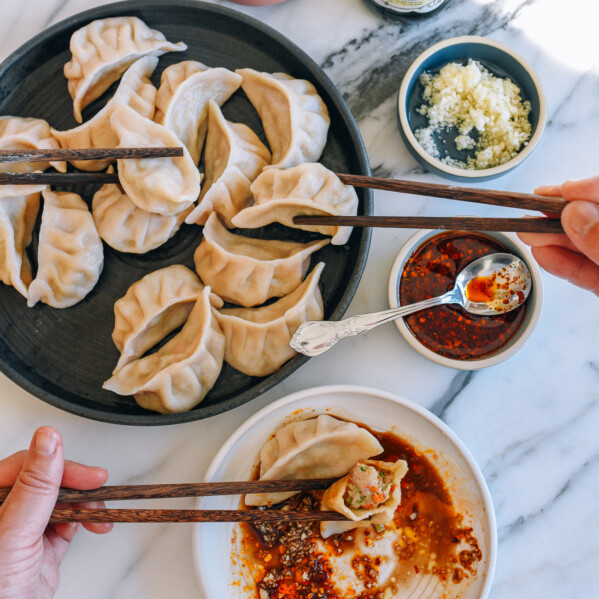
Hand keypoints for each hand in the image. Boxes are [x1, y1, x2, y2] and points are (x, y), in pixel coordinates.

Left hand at [0, 427, 111, 598]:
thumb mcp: (13, 535)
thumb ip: (34, 487)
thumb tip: (48, 440)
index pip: (24, 466)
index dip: (58, 465)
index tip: (86, 473)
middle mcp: (5, 514)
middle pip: (46, 481)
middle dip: (76, 485)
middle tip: (98, 486)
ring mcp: (23, 534)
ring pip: (61, 501)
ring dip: (86, 504)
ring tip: (99, 512)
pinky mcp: (41, 551)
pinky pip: (68, 524)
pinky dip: (85, 521)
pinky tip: (93, 523)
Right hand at [518, 177, 598, 294]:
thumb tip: (576, 213)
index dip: (588, 189)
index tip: (562, 189)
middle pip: (595, 220)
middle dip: (562, 215)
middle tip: (532, 209)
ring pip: (587, 246)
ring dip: (555, 240)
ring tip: (528, 234)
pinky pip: (587, 272)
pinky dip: (564, 265)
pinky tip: (543, 255)